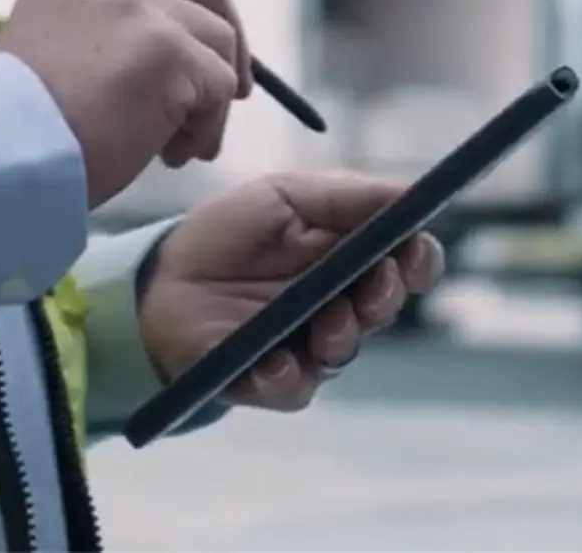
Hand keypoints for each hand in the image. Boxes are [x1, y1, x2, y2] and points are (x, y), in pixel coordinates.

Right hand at [0, 0, 252, 207]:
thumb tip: (179, 45)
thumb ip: (108, 18)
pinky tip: (172, 153)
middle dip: (227, 32)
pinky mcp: (166, 47)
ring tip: (176, 143)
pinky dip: (207, 127)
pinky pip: (217, 86)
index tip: (198, 33)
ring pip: (218, 37)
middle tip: (226, 87)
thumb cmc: (18, 116)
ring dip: (211, 95)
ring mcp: (139, 1)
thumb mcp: (55, 35)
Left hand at [137, 172, 445, 411]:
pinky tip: (274, 359)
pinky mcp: (272, 380)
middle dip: (386, 295)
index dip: (418, 258)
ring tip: (326, 319)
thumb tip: (411, 193)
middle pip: (385, 307)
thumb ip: (345, 195)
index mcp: (345, 255)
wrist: (162, 278)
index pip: (403, 262)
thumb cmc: (226, 232)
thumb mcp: (282, 196)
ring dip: (342, 333)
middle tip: (375, 281)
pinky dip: (287, 375)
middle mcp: (338, 304)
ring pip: (346, 350)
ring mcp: (308, 346)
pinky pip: (295, 388)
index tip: (415, 248)